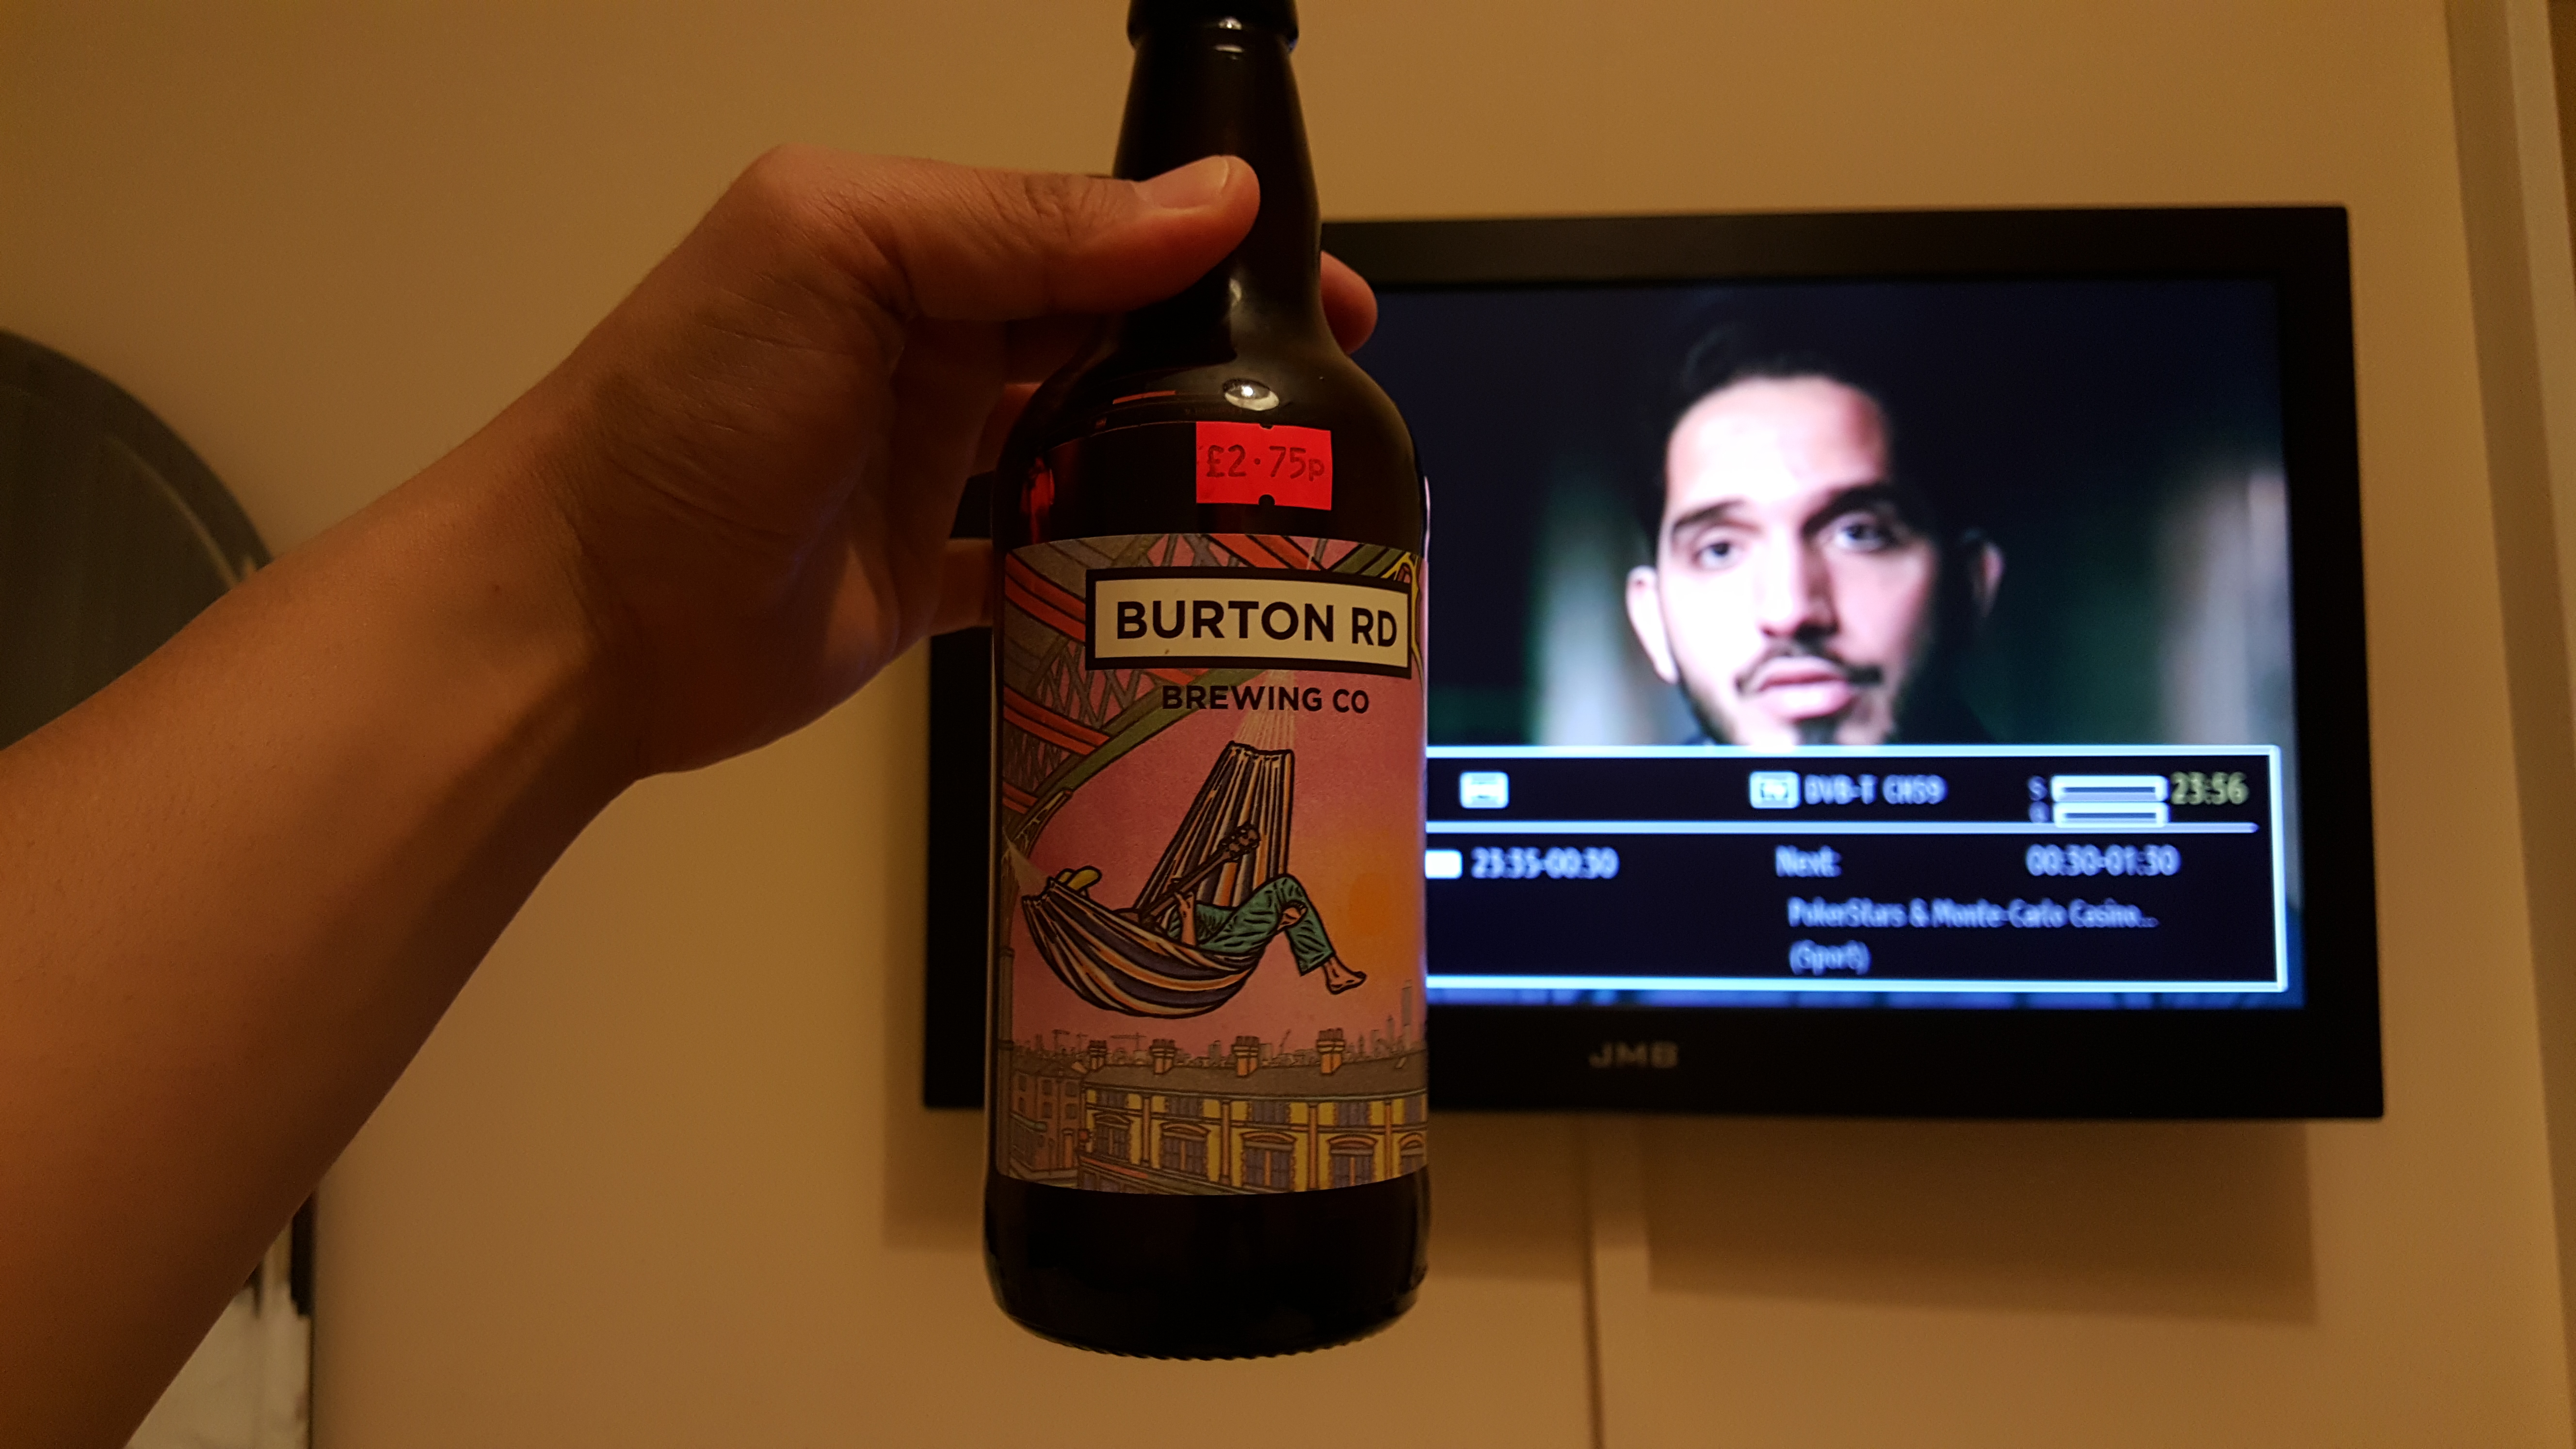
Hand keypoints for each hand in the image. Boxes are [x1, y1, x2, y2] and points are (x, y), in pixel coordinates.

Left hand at [478, 146, 1376, 776]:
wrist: (578, 616)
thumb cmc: (689, 414)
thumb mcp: (842, 257)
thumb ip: (1020, 224)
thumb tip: (1213, 199)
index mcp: (912, 244)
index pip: (1097, 230)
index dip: (1216, 257)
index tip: (1330, 306)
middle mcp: (930, 345)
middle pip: (1113, 344)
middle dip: (1225, 371)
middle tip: (1335, 423)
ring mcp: (933, 468)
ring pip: (1096, 457)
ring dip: (1184, 477)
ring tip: (1293, 509)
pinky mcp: (932, 582)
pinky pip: (1052, 570)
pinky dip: (1116, 577)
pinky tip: (1194, 592)